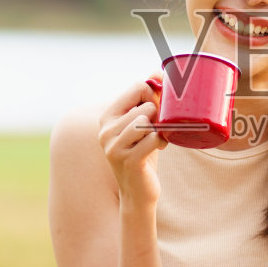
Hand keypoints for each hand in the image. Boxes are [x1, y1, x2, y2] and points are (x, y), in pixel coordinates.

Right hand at [98, 76, 167, 204]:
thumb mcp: (143, 124)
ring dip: (160, 130)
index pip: (136, 87)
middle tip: (157, 130)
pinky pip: (153, 138)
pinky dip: (161, 142)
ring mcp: (114, 145)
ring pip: (148, 120)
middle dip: (159, 116)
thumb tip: (156, 73)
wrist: (138, 193)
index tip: (157, 109)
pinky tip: (158, 149)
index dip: (154, 95)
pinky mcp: (127, 159)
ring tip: (156, 140)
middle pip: (146, 105)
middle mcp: (106, 130)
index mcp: (107, 117)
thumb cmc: (143, 154)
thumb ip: (147, 99)